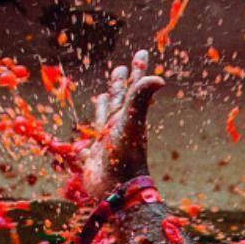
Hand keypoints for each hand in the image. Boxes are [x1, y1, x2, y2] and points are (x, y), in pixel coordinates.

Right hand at [79, 49, 164, 200]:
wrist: (117, 191)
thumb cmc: (124, 156)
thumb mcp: (131, 123)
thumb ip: (139, 99)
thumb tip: (160, 78)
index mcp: (126, 116)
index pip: (131, 87)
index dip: (136, 70)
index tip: (142, 52)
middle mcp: (116, 127)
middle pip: (117, 99)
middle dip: (118, 84)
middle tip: (120, 68)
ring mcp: (106, 142)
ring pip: (103, 119)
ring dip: (102, 107)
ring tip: (102, 95)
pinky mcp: (93, 159)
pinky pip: (88, 146)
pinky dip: (85, 140)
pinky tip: (84, 140)